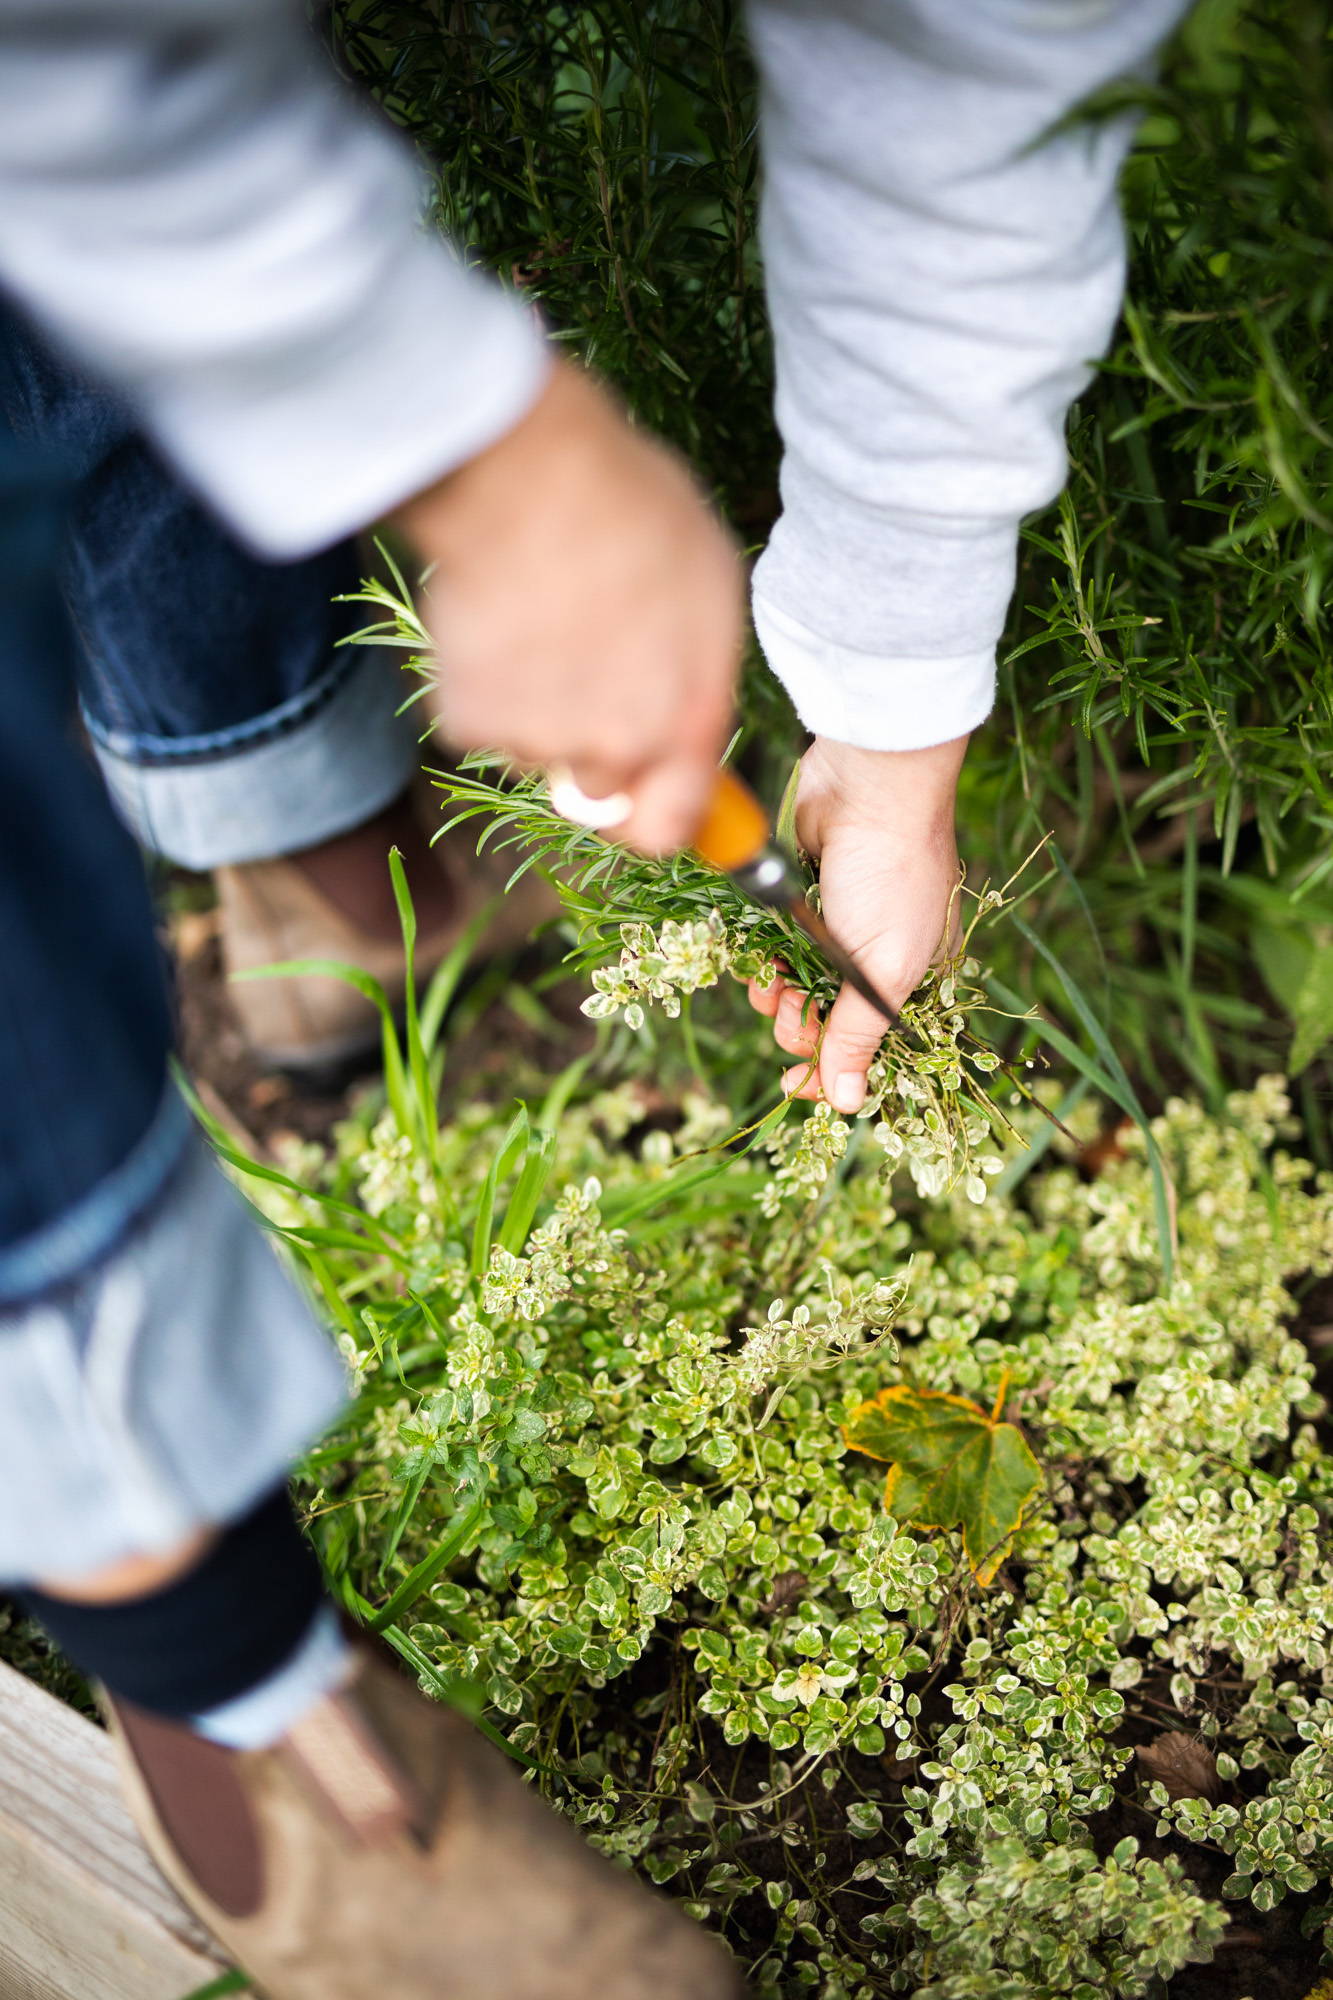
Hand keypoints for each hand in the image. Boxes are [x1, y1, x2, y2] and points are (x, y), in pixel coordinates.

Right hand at [392, 358, 742, 853]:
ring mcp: (540, 741)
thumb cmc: (631, 510)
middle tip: (576, 659)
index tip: (640, 794)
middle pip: (597, 791)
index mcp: (686, 720)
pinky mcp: (471, 722)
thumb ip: (699, 671)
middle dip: (586, 743)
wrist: (529, 481)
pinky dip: (477, 681)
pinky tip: (492, 617)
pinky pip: (474, 719)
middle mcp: (617, 748)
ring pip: (532, 750)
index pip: (670, 826)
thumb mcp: (709, 587)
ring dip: (530, 704)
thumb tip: (684, 714)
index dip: (652, 818)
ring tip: (536, 616)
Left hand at [747, 734, 967, 1112]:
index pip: (871, 1047)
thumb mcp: (883, 966)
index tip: (795, 1086)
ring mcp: (835, 932)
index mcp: (912, 980)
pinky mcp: (799, 905)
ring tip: (771, 982)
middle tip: (791, 1007)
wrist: (865, 785)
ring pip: (793, 991)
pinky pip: (773, 952)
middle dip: (800, 1024)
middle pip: (825, 1024)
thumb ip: (860, 1034)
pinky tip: (757, 959)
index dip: (834, 1071)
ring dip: (775, 996)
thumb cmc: (891, 873)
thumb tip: (849, 1104)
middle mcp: (874, 960)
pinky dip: (762, 961)